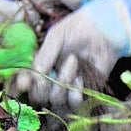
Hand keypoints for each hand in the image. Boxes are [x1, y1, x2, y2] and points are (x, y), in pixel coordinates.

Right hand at [13, 0, 130, 111]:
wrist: (106, 29)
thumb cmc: (80, 28)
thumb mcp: (57, 36)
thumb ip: (44, 56)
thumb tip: (34, 77)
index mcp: (43, 62)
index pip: (27, 80)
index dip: (24, 84)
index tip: (24, 83)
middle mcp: (53, 76)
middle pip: (39, 95)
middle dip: (44, 86)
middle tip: (54, 71)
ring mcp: (67, 85)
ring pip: (55, 99)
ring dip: (62, 82)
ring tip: (73, 62)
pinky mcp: (84, 91)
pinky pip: (73, 103)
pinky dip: (75, 93)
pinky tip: (80, 79)